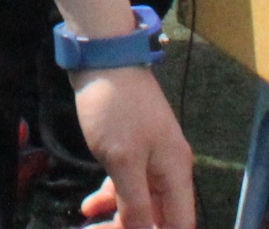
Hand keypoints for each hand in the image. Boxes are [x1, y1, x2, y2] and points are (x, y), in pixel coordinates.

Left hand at [73, 65, 198, 228]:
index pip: (180, 224)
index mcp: (176, 174)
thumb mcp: (123, 161)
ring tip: (88, 226)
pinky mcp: (133, 148)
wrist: (103, 57)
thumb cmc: (115, 109)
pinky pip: (127, 184)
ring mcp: (151, 158)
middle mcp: (170, 170)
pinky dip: (110, 197)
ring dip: (117, 218)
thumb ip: (136, 203)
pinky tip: (88, 206)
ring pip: (141, 203)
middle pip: (160, 217)